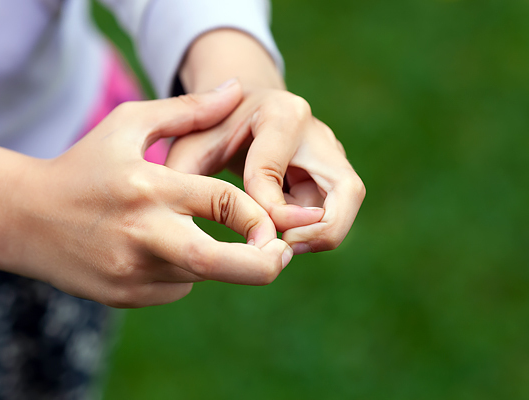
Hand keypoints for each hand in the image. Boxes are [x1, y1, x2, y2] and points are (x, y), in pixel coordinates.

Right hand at [12, 81, 292, 306]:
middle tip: (283, 256)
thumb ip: (187, 110)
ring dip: (214, 258)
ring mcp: (131, 271)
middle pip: (217, 262)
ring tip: (184, 230)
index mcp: (149, 186)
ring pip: (200, 274)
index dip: (261, 217)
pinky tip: (156, 249)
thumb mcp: (128, 124)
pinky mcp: (124, 296)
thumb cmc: (83, 165)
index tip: (273, 223)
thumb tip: (237, 91)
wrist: (24, 218)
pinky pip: (176, 288)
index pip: (223, 203)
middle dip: (264, 265)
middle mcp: (141, 233)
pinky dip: (183, 271)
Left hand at [166, 87, 364, 254]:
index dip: (261, 207)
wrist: (244, 111)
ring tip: (279, 246)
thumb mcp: (193, 144)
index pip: (272, 170)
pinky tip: (282, 236)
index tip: (248, 227)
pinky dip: (314, 230)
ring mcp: (332, 154)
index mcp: (281, 114)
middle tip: (283, 249)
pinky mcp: (334, 174)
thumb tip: (182, 222)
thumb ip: (185, 175)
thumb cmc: (215, 130)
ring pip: (346, 205)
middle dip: (319, 230)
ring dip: (318, 233)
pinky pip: (336, 212)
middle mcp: (317, 133)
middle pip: (346, 190)